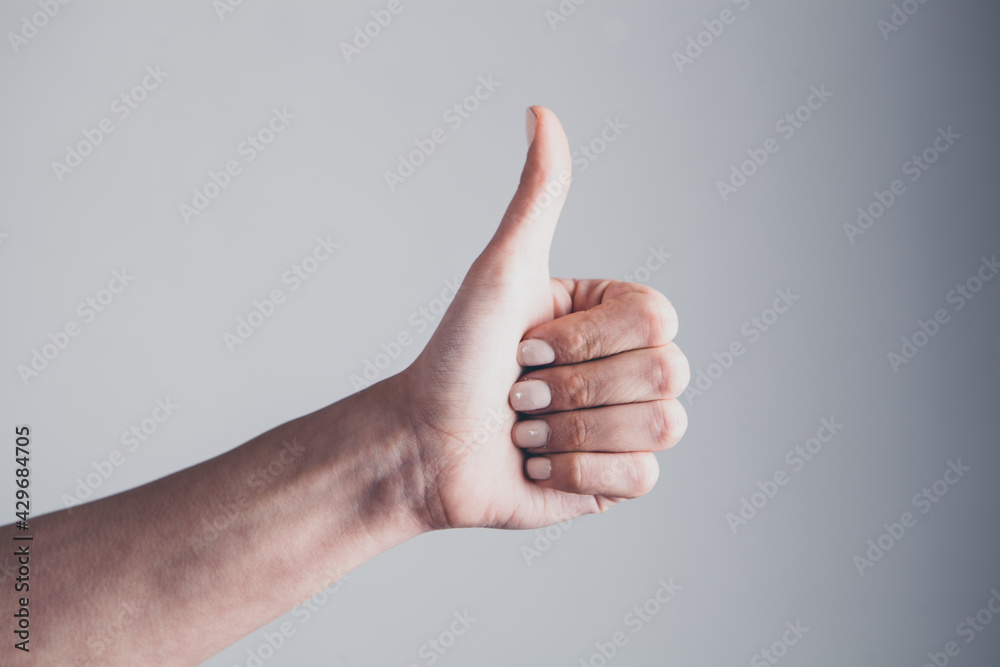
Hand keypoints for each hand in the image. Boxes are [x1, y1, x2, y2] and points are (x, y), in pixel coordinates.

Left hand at [393, 106, 689, 530]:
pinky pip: (642, 478)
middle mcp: (632, 365)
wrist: (424, 445)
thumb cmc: (456, 356)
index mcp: (614, 314)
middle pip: (667, 373)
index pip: (658, 318)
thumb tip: (541, 112)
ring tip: (526, 427)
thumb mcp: (502, 271)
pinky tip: (539, 464)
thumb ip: (538, 198)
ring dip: (572, 430)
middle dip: (573, 386)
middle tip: (519, 389)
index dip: (585, 339)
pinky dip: (576, 474)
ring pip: (662, 426)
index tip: (524, 344)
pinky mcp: (622, 480)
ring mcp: (631, 424)